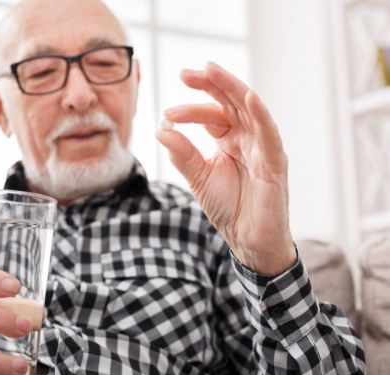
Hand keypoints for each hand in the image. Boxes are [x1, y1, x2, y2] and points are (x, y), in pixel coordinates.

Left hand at [156, 62, 295, 275]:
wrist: (248, 241)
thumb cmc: (229, 208)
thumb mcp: (199, 178)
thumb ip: (183, 155)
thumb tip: (161, 130)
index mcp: (229, 140)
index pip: (211, 115)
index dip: (190, 110)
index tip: (167, 114)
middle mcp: (247, 138)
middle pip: (231, 102)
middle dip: (210, 84)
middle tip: (186, 73)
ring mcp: (263, 148)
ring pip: (250, 109)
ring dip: (231, 89)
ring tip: (211, 71)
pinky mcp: (275, 163)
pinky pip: (269, 135)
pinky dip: (261, 115)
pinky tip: (248, 97)